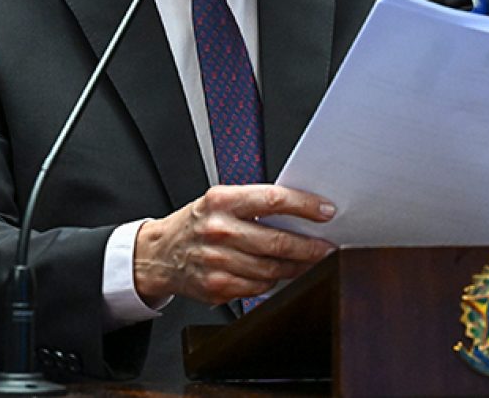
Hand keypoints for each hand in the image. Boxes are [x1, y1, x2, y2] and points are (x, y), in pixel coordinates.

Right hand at [133, 184, 335, 306]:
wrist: (159, 253)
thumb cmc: (198, 222)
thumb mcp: (221, 201)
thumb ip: (255, 203)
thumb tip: (300, 212)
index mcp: (222, 201)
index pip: (273, 200)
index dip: (305, 206)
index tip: (326, 211)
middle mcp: (218, 230)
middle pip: (277, 242)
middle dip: (310, 246)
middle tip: (328, 247)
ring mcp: (216, 262)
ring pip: (272, 269)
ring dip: (297, 267)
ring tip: (309, 261)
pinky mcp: (217, 287)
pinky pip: (258, 288)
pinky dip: (273, 282)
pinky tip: (278, 274)